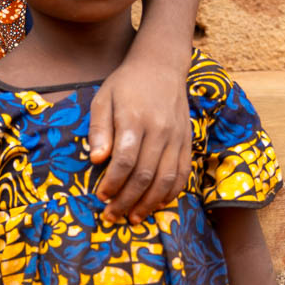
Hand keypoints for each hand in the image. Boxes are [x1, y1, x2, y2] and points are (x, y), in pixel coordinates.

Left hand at [89, 53, 191, 223]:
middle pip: (145, 175)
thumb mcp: (103, 99)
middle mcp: (160, 130)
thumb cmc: (126, 85)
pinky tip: (157, 205)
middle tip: (111, 215)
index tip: (101, 196)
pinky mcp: (188, 141)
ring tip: (133, 218)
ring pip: (166, 179)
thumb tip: (96, 160)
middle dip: (127, 200)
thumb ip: (99, 130)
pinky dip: (171, 193)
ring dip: (149, 203)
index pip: (125, 160)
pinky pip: (183, 173)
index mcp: (135, 119)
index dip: (112, 183)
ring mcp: (177, 137)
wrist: (161, 66)